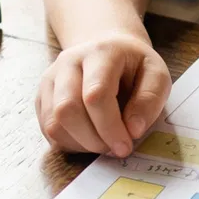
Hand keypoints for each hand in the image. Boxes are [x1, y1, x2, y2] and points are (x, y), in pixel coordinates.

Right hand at [35, 31, 170, 157]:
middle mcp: (69, 62)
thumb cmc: (134, 66)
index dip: (110, 127)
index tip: (125, 146)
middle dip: (93, 139)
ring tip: (104, 143)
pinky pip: (48, 129)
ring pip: (53, 123)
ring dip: (81, 144)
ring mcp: (51, 79)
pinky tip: (90, 139)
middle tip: (115, 149)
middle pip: (67, 109)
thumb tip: (133, 130)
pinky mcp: (42, 97)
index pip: (95, 94)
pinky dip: (70, 143)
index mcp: (100, 52)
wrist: (108, 49)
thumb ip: (150, 100)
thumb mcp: (157, 75)